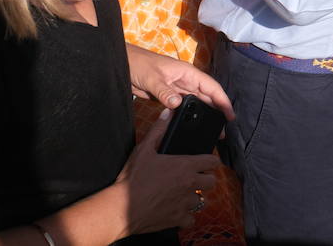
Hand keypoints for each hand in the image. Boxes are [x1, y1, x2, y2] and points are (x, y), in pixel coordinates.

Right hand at [113, 109, 220, 234]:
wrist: (119, 209)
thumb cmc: (131, 179)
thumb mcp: (144, 150)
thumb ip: (159, 130)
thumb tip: (168, 113)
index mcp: (185, 166)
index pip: (213, 162)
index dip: (210, 161)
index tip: (205, 162)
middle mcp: (190, 184)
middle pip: (212, 181)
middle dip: (205, 179)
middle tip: (194, 179)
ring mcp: (185, 203)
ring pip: (202, 200)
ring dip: (194, 197)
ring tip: (182, 195)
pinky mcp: (178, 219)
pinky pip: (191, 219)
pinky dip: (185, 216)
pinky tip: (176, 211)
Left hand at [127, 44, 234, 120]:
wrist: (124, 64)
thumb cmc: (140, 65)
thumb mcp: (153, 78)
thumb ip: (165, 92)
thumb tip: (178, 105)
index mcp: (188, 73)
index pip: (211, 87)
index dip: (222, 100)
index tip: (230, 115)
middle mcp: (186, 82)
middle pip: (207, 97)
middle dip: (217, 111)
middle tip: (222, 129)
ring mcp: (178, 90)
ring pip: (197, 103)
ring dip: (205, 114)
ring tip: (211, 129)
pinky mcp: (169, 97)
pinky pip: (183, 107)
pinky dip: (189, 115)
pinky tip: (192, 124)